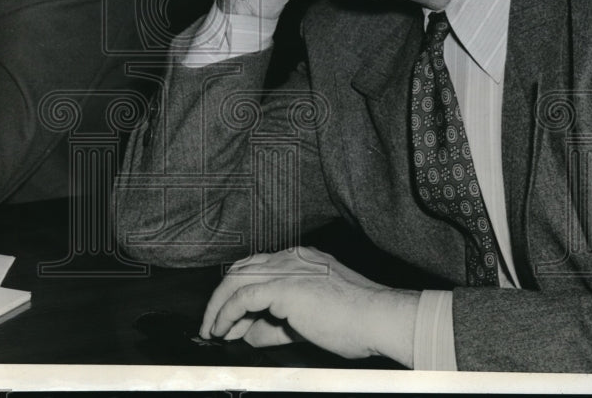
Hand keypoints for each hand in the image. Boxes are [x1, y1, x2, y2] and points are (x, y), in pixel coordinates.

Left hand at [199, 247, 418, 366]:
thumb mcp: (308, 321)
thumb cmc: (356, 322)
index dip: (237, 292)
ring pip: (236, 279)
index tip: (228, 317)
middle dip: (221, 297)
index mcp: (301, 260)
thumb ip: (276, 325)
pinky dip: (226, 314)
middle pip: (241, 270)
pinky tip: (222, 330)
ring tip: (212, 330)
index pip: (257, 268)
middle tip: (212, 325)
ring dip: (218, 306)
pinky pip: (242, 297)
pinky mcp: (283, 286)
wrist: (379, 318)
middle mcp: (290, 258)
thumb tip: (247, 333)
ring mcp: (286, 268)